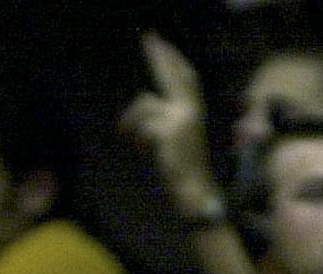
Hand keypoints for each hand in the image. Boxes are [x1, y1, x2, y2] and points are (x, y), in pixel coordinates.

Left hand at [120, 33, 215, 211]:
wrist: (193, 188)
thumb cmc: (182, 165)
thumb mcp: (175, 135)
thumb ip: (164, 116)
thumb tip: (144, 102)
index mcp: (194, 110)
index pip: (186, 77)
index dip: (174, 60)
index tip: (163, 45)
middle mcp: (190, 110)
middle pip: (171, 76)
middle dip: (159, 56)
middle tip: (148, 37)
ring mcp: (180, 119)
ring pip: (145, 104)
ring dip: (131, 119)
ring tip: (128, 134)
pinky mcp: (168, 132)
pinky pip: (142, 125)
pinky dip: (137, 137)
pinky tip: (143, 149)